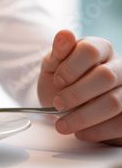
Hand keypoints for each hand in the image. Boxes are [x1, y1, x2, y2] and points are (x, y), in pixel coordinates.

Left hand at [38, 29, 121, 144]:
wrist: (64, 102)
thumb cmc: (59, 80)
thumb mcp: (52, 65)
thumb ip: (58, 53)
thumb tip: (64, 34)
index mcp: (98, 48)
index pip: (91, 50)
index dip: (72, 66)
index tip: (57, 79)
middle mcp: (117, 66)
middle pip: (105, 77)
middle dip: (77, 93)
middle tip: (57, 104)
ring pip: (113, 103)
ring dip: (84, 117)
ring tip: (62, 125)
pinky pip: (120, 124)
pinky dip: (97, 131)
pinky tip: (80, 133)